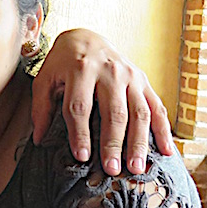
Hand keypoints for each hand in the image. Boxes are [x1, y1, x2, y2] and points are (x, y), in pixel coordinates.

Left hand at [31, 28, 175, 174]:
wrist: (86, 38)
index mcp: (81, 69)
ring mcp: (131, 76)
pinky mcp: (144, 81)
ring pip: (139, 112)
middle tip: (112, 169)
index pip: (80, 106)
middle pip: (113, 112)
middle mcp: (110, 71)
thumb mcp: (45, 80)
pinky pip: (157, 107)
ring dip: (139, 142)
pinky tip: (166, 151)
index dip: (80, 133)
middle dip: (113, 143)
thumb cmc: (62, 64)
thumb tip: (40, 140)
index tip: (82, 157)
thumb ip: (41, 108)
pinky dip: (163, 130)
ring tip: (136, 168)